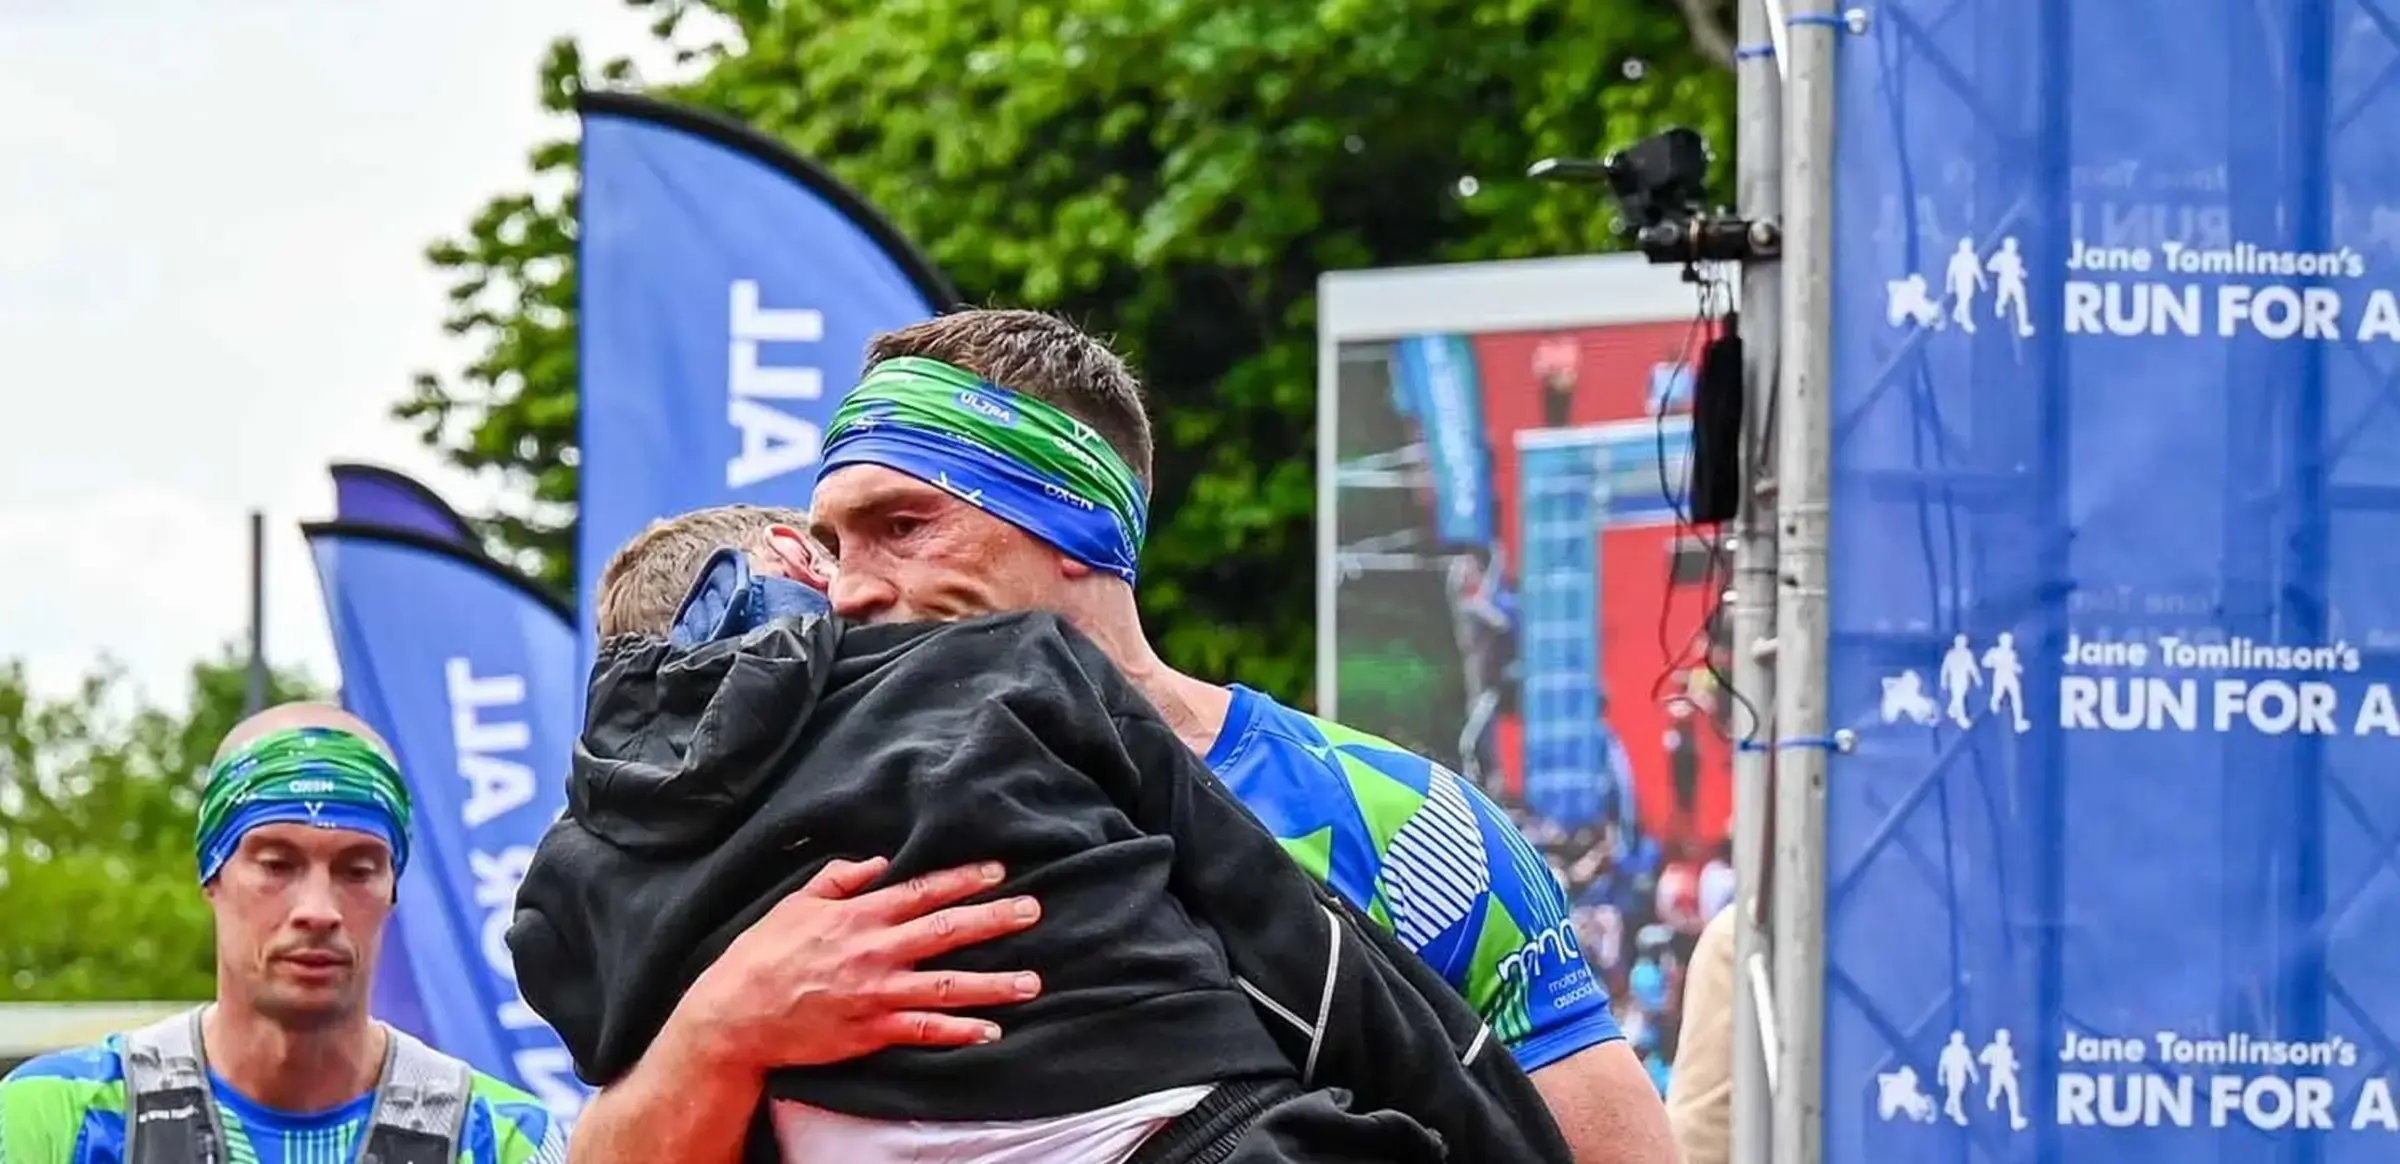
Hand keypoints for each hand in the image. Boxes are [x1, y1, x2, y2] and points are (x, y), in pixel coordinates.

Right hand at [673, 857, 1043, 1073]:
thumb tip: (878, 861)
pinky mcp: (872, 1032)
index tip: (999, 872)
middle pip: (947, 932)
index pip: (922, 891)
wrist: (735, 1016)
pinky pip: (925, 1031)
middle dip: (994, 920)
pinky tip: (991, 1030)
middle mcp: (875, 952)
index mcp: (859, 916)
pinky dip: (960, 1032)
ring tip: (1032, 981)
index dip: (963, 880)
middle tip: (1034, 911)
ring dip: (994, 983)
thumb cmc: (761, 956)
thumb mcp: (796, 903)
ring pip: (947, 986)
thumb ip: (839, 879)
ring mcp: (877, 994)